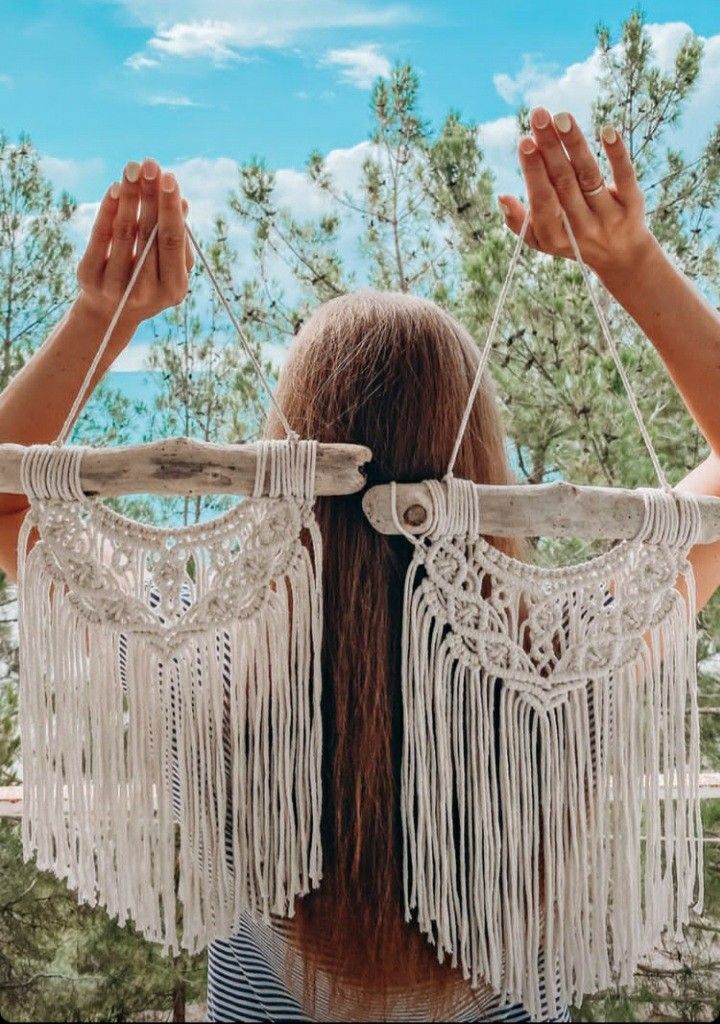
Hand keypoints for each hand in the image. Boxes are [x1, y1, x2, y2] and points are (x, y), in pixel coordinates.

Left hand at [75, 158, 193, 326]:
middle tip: (150, 164)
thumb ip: (177, 239)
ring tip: (133, 168)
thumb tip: (181, 202)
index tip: (170, 178)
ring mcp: (115, 287)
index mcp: (174, 289)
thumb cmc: (149, 281)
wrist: (111, 314)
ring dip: (130, 196)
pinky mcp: (89, 278)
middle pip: (148, 235)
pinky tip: (116, 188)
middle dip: (150, 196)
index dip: (170, 209)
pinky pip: (100, 237)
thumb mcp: (169, 267)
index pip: (172, 242)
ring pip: (124, 233)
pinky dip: (108, 209)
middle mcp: (145, 292)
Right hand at [499, 108, 655, 276]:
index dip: (534, 173)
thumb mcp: (543, 240)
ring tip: (561, 117)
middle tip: (539, 115)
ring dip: (575, 144)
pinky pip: (624, 177)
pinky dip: (616, 154)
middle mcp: (581, 227)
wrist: (621, 258)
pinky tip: (607, 130)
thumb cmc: (572, 240)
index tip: (525, 142)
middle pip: (563, 182)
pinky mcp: (632, 205)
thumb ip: (520, 222)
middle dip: (550, 147)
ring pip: (588, 175)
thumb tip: (502, 196)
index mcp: (554, 236)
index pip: (543, 201)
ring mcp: (608, 217)